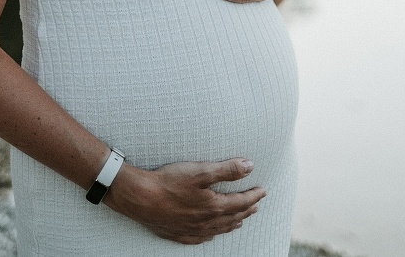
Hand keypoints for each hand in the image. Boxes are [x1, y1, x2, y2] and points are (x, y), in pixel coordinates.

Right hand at [106, 157, 265, 243]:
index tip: (263, 190)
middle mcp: (205, 222)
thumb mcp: (201, 171)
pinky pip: (200, 238)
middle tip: (256, 205)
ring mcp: (191, 230)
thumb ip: (227, 170)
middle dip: (246, 209)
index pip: (240, 202)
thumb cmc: (170, 182)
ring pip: (218, 229)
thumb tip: (250, 166)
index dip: (253, 196)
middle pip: (232, 217)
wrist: (141, 198)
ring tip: (240, 221)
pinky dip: (211, 234)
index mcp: (213, 207)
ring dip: (232, 223)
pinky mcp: (178, 233)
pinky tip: (210, 234)